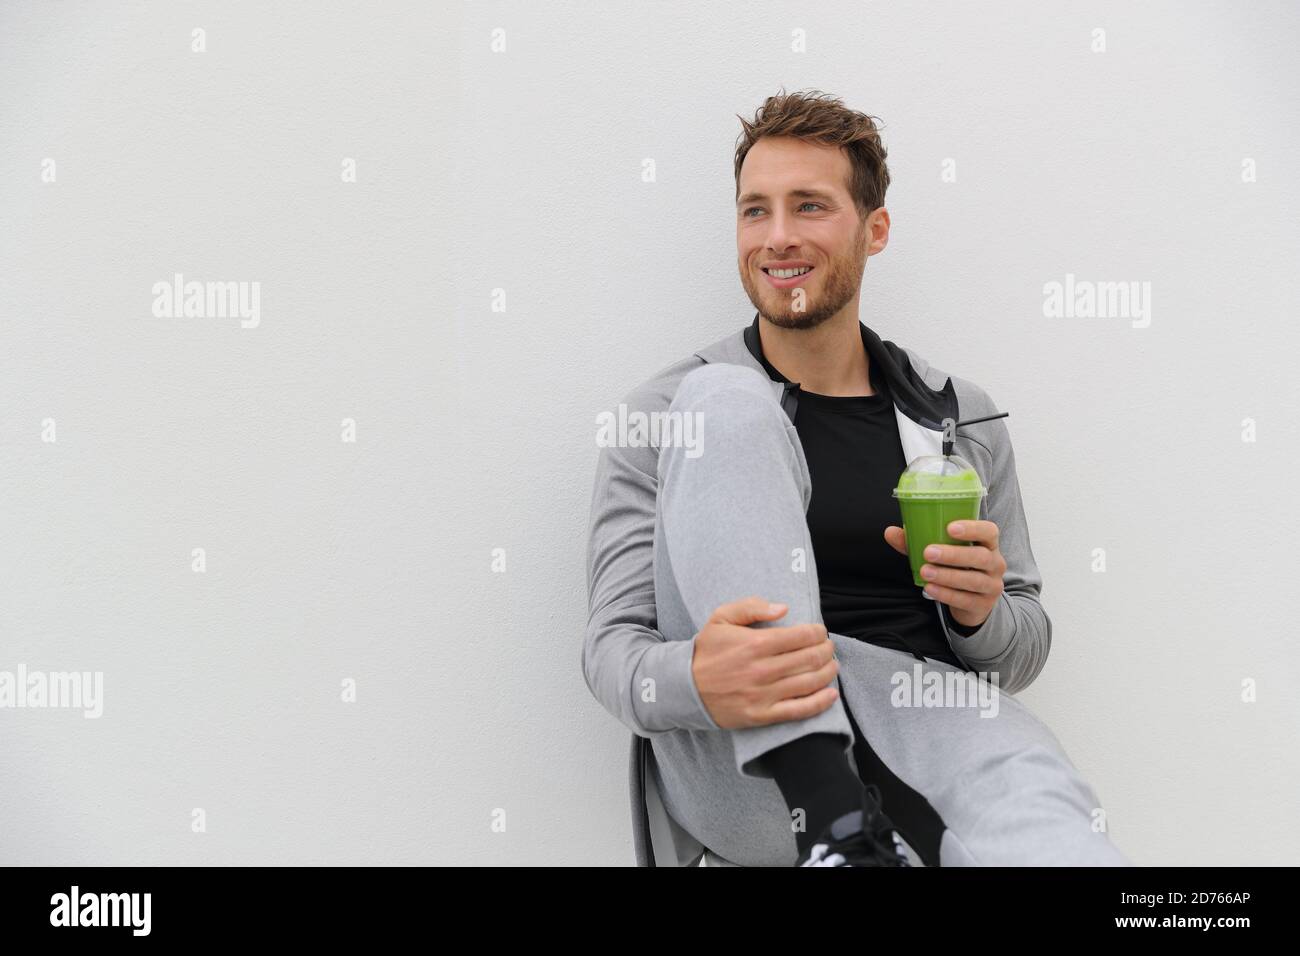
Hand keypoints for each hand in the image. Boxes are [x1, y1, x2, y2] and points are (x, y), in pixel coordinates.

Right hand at [691, 597, 840, 729]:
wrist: (684, 687)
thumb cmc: (707, 651)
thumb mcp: (721, 618)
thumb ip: (751, 607)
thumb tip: (783, 608)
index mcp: (755, 643)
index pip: (801, 636)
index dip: (818, 632)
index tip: (820, 631)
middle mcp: (763, 670)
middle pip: (810, 658)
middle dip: (826, 650)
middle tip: (828, 647)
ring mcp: (763, 695)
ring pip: (809, 683)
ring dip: (828, 672)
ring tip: (831, 665)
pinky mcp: (762, 715)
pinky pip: (799, 710)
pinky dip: (820, 702)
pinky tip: (831, 694)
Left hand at [883, 520, 1006, 629]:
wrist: (973, 601)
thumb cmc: (957, 567)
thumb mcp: (942, 552)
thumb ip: (918, 541)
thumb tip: (890, 532)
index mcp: (988, 544)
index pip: (990, 531)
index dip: (973, 528)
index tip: (950, 527)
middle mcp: (995, 563)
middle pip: (981, 556)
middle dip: (954, 554)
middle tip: (928, 552)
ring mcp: (992, 585)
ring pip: (973, 580)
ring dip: (947, 575)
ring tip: (925, 571)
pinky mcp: (983, 604)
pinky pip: (966, 599)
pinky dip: (946, 594)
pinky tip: (930, 589)